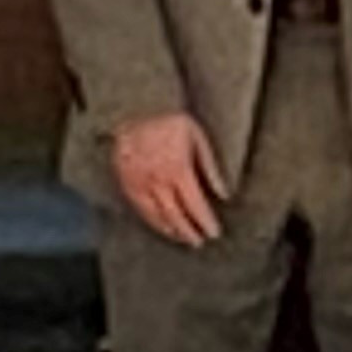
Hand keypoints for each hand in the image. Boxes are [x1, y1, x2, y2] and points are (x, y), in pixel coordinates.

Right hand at [109, 112, 228, 247]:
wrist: (137, 110)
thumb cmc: (172, 122)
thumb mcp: (199, 139)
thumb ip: (211, 169)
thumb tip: (225, 193)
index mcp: (178, 170)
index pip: (194, 204)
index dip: (204, 221)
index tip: (213, 233)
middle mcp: (157, 181)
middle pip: (175, 215)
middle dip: (188, 231)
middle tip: (199, 241)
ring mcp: (139, 183)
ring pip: (155, 215)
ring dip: (170, 229)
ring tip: (182, 238)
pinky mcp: (126, 182)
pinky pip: (139, 208)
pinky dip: (151, 220)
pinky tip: (160, 226)